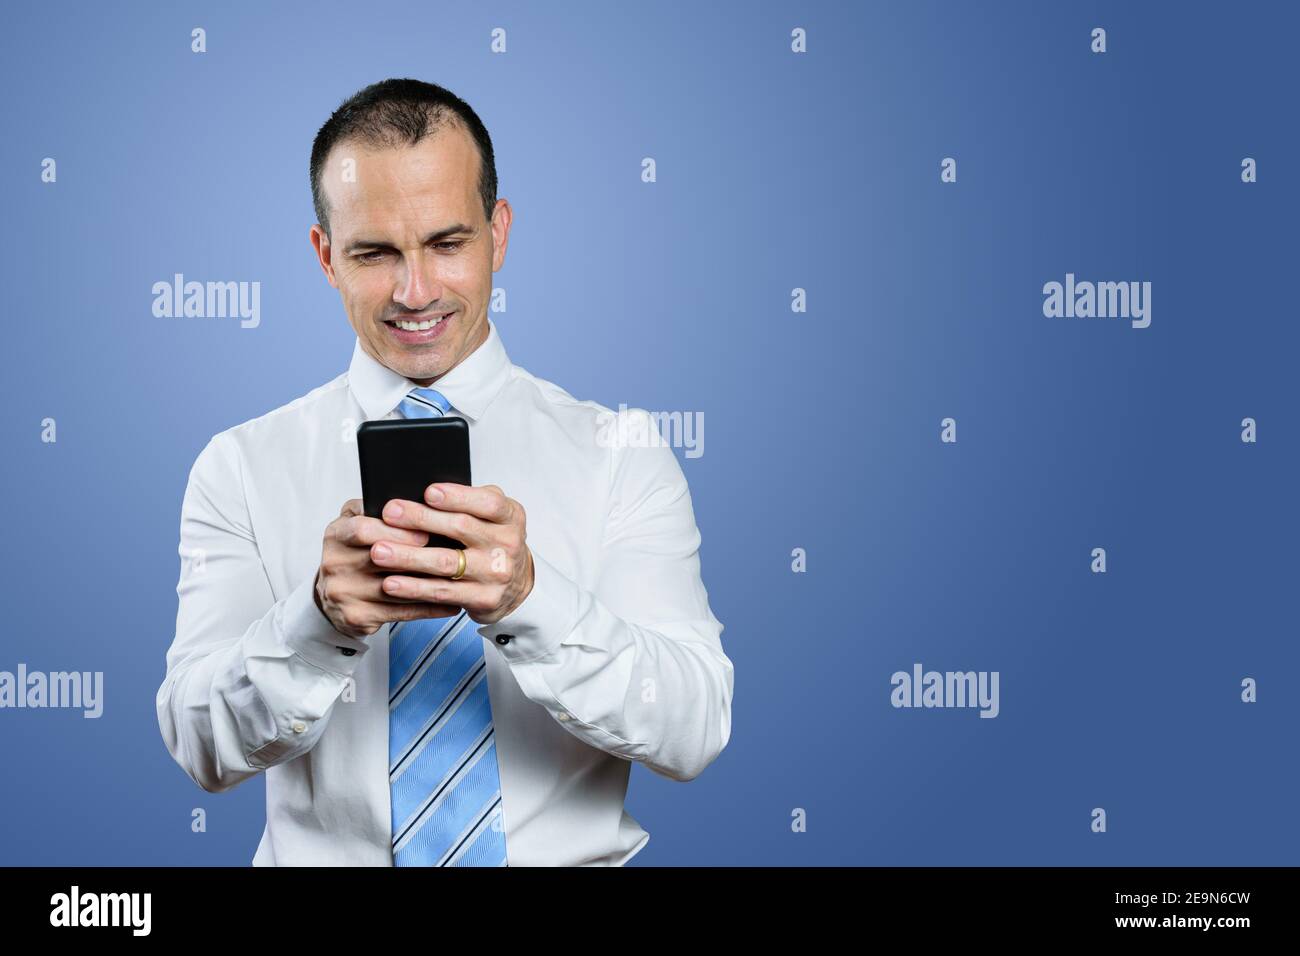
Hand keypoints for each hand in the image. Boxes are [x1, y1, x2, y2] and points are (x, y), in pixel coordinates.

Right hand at [314, 498, 454, 637]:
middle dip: (417, 556)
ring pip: (395, 588)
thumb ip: (375, 509)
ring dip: (430, 583)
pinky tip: (451, 603)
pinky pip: (400, 612)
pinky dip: (429, 607)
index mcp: (336, 534)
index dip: (397, 531)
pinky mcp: (356, 616)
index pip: (363, 528)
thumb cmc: (356, 553)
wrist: (335, 597)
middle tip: (447, 555)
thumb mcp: (356, 523)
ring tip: (459, 577)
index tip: (425, 532)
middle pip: (380, 558)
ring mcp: (343, 592)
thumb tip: (415, 503)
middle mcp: (335, 563)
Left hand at [368, 482, 534, 625]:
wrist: (516, 586)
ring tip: (379, 551)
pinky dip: (413, 588)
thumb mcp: (493, 517)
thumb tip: (421, 492)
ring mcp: (496, 573)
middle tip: (389, 513)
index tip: (428, 492)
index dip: (458, 497)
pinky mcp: (483, 599)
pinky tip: (391, 583)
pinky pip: (442, 592)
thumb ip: (469, 503)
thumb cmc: (493, 543)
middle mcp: (507, 544)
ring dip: (408, 557)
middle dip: (421, 519)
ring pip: (446, 562)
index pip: (488, 502)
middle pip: (461, 528)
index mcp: (510, 517)